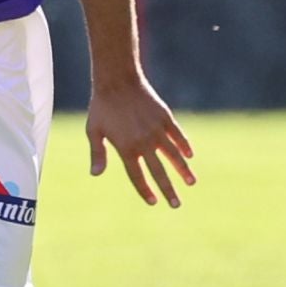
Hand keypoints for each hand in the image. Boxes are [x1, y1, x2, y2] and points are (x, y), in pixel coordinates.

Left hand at [85, 78, 195, 206]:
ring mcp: (157, 130)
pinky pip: (178, 135)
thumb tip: (95, 175)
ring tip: (191, 183)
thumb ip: (98, 154)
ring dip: (183, 170)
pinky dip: (184, 145)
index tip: (153, 202)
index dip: (145, 191)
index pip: (137, 176)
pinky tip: (190, 155)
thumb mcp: (94, 131)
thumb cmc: (102, 107)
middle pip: (159, 172)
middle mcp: (144, 143)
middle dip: (168, 190)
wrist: (117, 81)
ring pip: (174, 155)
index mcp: (126, 149)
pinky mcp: (165, 118)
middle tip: (176, 205)